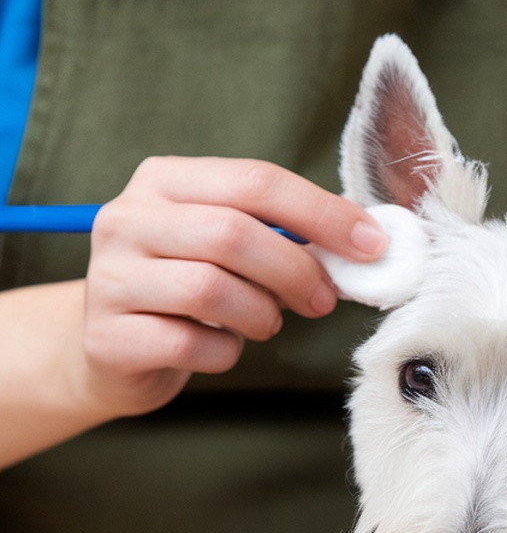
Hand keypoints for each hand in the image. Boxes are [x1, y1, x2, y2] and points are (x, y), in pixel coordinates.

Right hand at [81, 157, 387, 416]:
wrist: (115, 349)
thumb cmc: (189, 289)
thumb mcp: (227, 246)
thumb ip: (283, 234)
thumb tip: (366, 242)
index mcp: (164, 180)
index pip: (255, 181)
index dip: (322, 213)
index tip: (372, 245)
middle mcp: (128, 219)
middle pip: (231, 234)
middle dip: (295, 270)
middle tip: (324, 300)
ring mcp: (109, 277)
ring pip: (210, 289)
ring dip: (261, 315)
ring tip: (265, 323)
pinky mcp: (108, 337)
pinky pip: (190, 344)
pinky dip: (224, 352)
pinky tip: (221, 347)